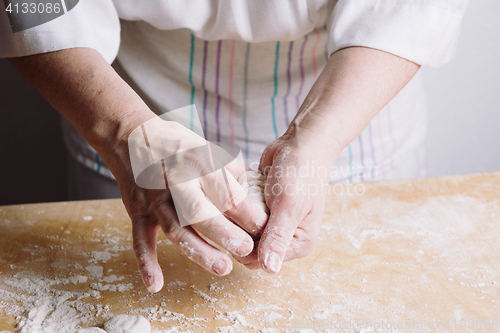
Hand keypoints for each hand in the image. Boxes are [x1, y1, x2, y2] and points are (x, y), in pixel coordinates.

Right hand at [107, 115, 268, 291]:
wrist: (131, 136)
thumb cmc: (177, 146)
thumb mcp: (208, 148)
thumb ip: (233, 170)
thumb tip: (260, 190)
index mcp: (199, 165)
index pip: (228, 193)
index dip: (248, 214)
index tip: (265, 230)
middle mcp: (177, 182)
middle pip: (202, 212)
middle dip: (226, 234)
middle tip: (247, 250)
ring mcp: (155, 199)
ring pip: (176, 229)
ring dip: (199, 251)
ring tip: (223, 268)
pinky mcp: (138, 211)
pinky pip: (140, 238)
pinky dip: (145, 262)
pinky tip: (155, 284)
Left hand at [234, 129, 336, 272]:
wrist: (301, 143)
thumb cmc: (301, 172)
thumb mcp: (290, 205)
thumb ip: (278, 237)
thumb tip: (270, 270)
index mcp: (298, 244)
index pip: (261, 261)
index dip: (245, 246)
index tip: (236, 223)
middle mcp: (286, 238)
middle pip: (250, 248)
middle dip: (240, 231)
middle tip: (234, 208)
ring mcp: (273, 224)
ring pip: (243, 232)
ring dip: (236, 218)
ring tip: (233, 199)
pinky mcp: (262, 210)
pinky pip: (243, 216)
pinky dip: (237, 206)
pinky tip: (236, 192)